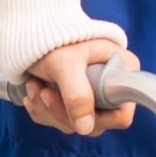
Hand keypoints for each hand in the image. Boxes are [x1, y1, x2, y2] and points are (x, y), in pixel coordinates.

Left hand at [21, 39, 136, 136]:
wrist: (32, 29)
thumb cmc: (54, 39)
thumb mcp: (66, 64)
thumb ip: (77, 95)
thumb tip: (85, 128)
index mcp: (123, 71)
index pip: (121, 113)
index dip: (97, 117)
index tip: (70, 102)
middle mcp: (113, 86)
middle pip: (95, 123)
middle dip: (63, 112)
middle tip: (43, 92)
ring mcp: (95, 95)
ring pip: (76, 124)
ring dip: (48, 110)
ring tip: (34, 86)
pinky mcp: (77, 100)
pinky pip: (62, 120)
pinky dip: (43, 110)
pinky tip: (34, 91)